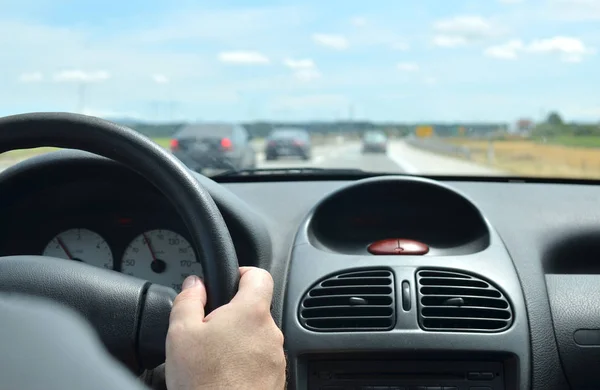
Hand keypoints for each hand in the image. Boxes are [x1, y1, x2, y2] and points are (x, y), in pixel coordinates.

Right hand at [165, 267, 285, 389]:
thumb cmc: (205, 383)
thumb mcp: (181, 334)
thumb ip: (188, 300)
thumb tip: (194, 284)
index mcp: (251, 312)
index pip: (259, 275)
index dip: (243, 273)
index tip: (229, 280)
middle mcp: (271, 332)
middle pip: (255, 309)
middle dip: (232, 314)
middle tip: (208, 329)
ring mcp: (276, 357)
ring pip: (257, 336)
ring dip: (238, 340)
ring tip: (213, 357)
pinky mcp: (276, 378)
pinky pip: (260, 360)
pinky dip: (244, 362)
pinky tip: (224, 374)